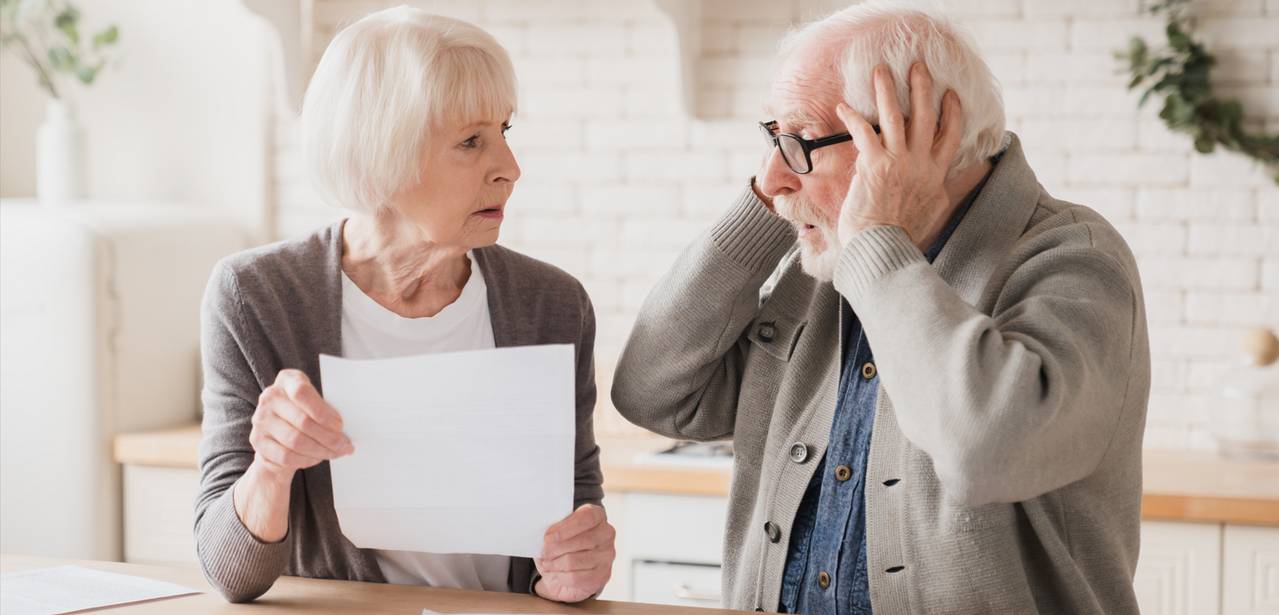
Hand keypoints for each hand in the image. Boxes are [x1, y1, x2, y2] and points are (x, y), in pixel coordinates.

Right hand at [248, 369, 353, 482]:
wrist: (278, 431)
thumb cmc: (305, 411)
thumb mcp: (315, 401)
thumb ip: (327, 408)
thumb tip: (347, 429)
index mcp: (288, 380)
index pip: (302, 393)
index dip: (323, 412)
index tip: (340, 425)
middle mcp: (270, 396)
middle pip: (303, 422)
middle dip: (329, 437)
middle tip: (346, 445)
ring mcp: (261, 419)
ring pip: (296, 441)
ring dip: (321, 451)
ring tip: (336, 453)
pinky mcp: (258, 441)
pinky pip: (286, 456)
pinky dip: (307, 459)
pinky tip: (318, 457)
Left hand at [533, 504, 615, 602]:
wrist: (570, 569)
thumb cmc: (563, 545)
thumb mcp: (557, 532)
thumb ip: (553, 529)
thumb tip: (539, 534)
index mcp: (597, 515)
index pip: (586, 518)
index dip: (565, 528)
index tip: (547, 537)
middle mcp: (606, 533)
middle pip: (580, 541)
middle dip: (556, 548)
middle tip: (543, 552)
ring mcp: (607, 555)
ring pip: (574, 560)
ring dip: (555, 563)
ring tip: (547, 563)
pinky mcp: (602, 575)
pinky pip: (575, 577)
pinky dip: (560, 576)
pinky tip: (554, 573)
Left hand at [834, 62, 963, 247]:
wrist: (884, 248)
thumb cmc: (903, 235)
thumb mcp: (933, 211)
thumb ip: (939, 191)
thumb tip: (947, 183)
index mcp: (936, 173)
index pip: (950, 134)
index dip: (952, 112)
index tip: (950, 94)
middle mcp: (920, 162)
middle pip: (926, 115)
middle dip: (922, 87)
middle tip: (917, 66)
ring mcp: (897, 161)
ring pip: (895, 115)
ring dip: (886, 90)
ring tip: (880, 71)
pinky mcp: (873, 164)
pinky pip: (863, 131)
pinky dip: (853, 117)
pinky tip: (843, 107)